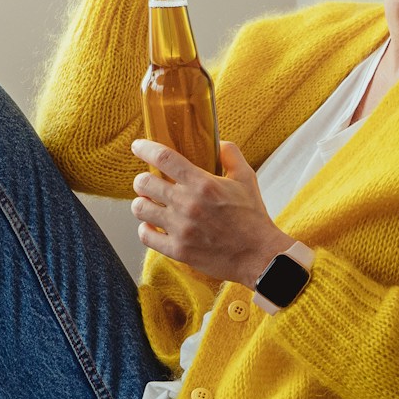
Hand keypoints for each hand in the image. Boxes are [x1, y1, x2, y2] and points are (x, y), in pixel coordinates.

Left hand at [130, 139, 288, 286]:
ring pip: (140, 208)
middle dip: (142, 180)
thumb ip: (231, 155)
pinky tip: (152, 226)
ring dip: (142, 203)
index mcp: (203, 184)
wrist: (260, 255)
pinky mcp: (177, 250)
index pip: (164, 158)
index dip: (145, 149)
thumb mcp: (246, 178)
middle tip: (148, 183)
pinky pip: (145, 236)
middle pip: (144, 183)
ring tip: (149, 204)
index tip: (138, 146)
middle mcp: (187, 204)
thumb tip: (218, 142)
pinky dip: (145, 229)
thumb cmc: (253, 217)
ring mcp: (180, 229)